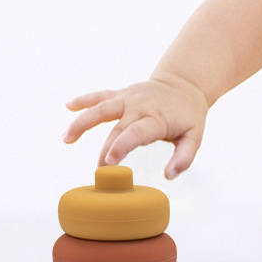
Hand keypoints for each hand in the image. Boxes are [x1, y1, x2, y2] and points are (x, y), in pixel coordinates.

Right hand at [63, 72, 208, 177]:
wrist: (185, 85)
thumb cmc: (189, 115)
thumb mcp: (194, 137)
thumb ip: (184, 157)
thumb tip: (169, 175)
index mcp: (156, 118)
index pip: (135, 133)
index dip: (121, 146)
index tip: (110, 162)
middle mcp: (139, 106)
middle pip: (117, 128)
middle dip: (105, 149)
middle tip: (98, 170)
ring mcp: (128, 98)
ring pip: (101, 108)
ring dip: (82, 122)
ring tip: (67, 138)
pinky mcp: (122, 94)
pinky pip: (100, 96)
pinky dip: (84, 99)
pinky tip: (69, 106)